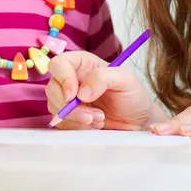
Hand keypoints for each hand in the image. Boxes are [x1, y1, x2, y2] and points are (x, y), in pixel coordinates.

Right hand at [45, 51, 163, 129]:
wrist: (138, 121)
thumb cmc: (133, 95)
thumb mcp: (126, 79)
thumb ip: (103, 78)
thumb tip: (81, 92)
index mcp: (83, 64)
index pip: (59, 64)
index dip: (62, 78)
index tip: (74, 95)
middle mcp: (72, 79)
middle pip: (52, 88)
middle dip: (69, 106)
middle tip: (91, 115)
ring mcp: (69, 99)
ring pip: (55, 107)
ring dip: (76, 117)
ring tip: (100, 118)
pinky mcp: (71, 117)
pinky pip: (62, 122)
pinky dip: (78, 126)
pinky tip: (96, 124)